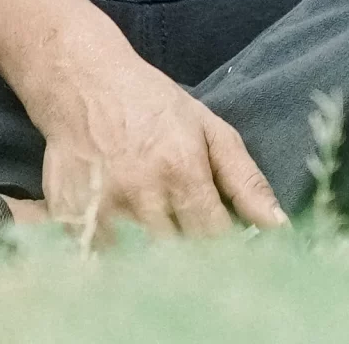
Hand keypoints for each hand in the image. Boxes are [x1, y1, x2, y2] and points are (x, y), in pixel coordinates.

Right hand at [36, 51, 284, 239]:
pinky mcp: (69, 221)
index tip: (229, 251)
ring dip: (153, 261)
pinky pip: (99, 263)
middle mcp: (142, 193)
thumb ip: (245, 180)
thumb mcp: (208, 129)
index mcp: (182, 169)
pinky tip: (124, 236)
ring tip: (158, 236)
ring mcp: (102, 210)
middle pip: (177, 258)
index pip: (215, 238)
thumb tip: (279, 226)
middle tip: (192, 245)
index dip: (226, 251)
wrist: (83, 82)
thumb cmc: (153, 104)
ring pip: (139, 266)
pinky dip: (115, 259)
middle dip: (191, 259)